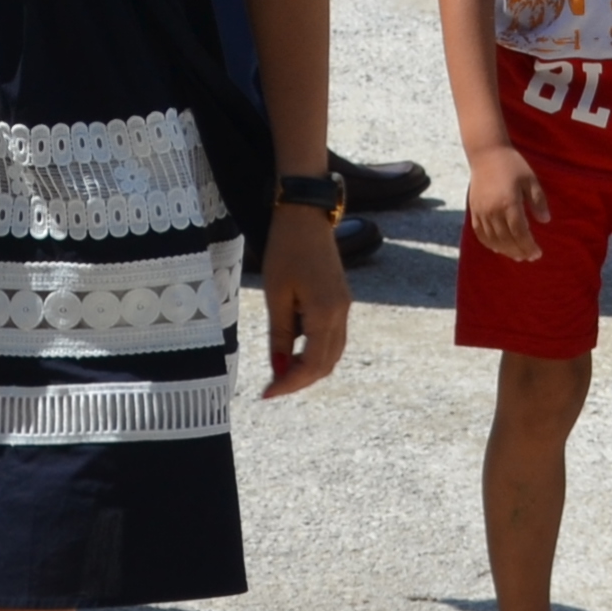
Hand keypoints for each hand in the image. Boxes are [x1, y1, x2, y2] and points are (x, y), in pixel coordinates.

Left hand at [262, 203, 351, 396]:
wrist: (306, 216)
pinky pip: (333, 337)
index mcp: (325, 313)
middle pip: (326, 364)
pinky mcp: (342, 299)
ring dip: (308, 368)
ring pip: (333, 353)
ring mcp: (345, 306)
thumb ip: (280, 335)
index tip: (266, 394)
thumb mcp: (276, 295)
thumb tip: (279, 368)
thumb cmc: (286, 251)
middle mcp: (341, 313)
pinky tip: (293, 350)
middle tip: (271, 387)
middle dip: (299, 380)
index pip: (311, 364)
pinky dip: (315, 352)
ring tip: (280, 371)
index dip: (289, 384)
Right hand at [465, 143, 546, 260]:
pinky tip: (498, 248)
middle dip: (519, 251)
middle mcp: (493, 211)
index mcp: (509, 204)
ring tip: (517, 256)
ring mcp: (481, 212)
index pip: (519, 233)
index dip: (528, 246)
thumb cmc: (512, 165)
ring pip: (493, 240)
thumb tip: (545, 221)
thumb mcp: (531, 180)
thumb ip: (538, 201)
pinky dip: (490, 244)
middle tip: (530, 257)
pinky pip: (480, 233)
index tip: (538, 253)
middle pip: (506, 240)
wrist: (486, 154)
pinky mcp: (473, 211)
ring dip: (506, 251)